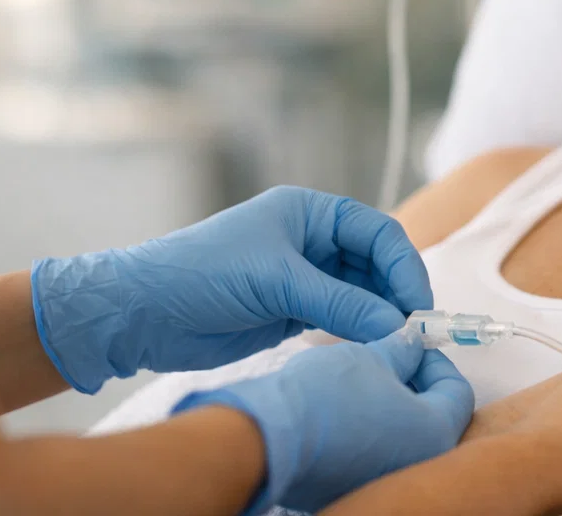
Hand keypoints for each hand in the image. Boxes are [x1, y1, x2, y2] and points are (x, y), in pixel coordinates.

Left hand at [30, 187, 432, 392]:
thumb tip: (397, 325)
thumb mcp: (277, 281)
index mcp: (309, 212)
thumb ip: (340, 302)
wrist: (144, 312)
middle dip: (396, 294)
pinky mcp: (292, 310)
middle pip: (374, 263)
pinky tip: (370, 349)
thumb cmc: (203, 274)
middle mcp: (311, 240)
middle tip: (415, 332)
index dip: (404, 266)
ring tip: (397, 346)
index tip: (418, 305)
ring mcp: (302, 276)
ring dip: (380, 316)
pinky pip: (340, 317)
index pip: (377, 232)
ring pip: (361, 293)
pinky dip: (358, 331)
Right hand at [176, 329, 474, 514]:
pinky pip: (372, 454)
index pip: (457, 390)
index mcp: (434, 432)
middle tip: (389, 358)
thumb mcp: (372, 354)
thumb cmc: (325, 394)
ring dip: (388, 405)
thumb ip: (403, 348)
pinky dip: (365, 430)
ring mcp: (384, 481)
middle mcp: (417, 465)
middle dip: (413, 383)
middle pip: (431, 416)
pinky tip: (340, 407)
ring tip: (360, 378)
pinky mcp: (352, 487)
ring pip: (400, 435)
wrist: (268, 436)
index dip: (434, 359)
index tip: (411, 345)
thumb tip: (412, 343)